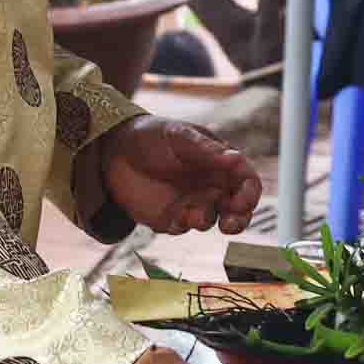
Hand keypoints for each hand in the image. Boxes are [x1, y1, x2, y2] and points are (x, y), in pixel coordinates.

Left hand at [93, 116, 260, 236]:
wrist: (114, 150)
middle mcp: (211, 186)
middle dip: (239, 220)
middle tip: (230, 224)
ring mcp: (192, 203)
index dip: (249, 194)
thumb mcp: (179, 136)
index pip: (246, 182)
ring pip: (211, 221)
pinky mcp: (171, 218)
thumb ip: (206, 150)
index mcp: (220, 164)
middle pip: (237, 210)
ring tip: (192, 214)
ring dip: (206, 220)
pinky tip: (175, 216)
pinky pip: (183, 228)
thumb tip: (236, 158)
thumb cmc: (153, 136)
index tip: (241, 202)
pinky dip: (183, 225)